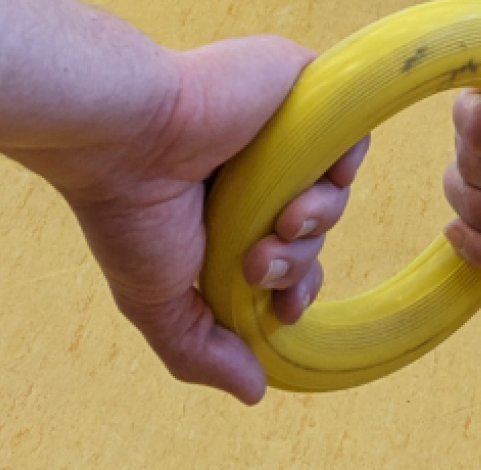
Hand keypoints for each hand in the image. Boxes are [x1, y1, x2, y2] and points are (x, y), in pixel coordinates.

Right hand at [10, 34, 353, 403]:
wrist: (128, 133)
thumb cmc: (129, 211)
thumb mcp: (157, 300)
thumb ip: (202, 350)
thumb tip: (254, 391)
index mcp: (223, 212)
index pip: (286, 257)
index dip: (296, 289)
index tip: (282, 310)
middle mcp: (253, 171)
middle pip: (312, 231)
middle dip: (298, 263)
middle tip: (259, 262)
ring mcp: (277, 130)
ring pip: (333, 192)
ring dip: (318, 224)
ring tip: (280, 223)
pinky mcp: (301, 90)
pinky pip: (352, 134)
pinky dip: (344, 165)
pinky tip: (311, 182)